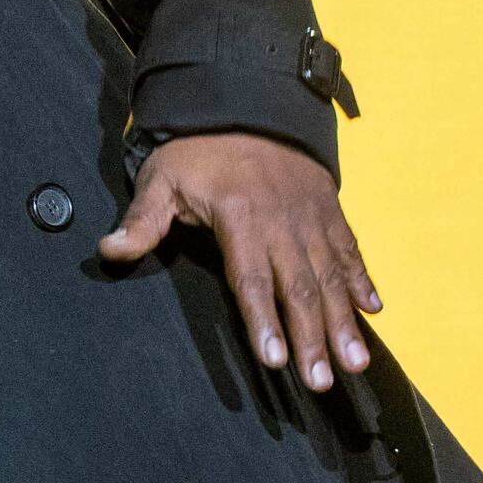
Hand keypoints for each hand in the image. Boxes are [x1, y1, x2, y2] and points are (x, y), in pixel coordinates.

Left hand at [99, 131, 379, 391]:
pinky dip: (362, 280)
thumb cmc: (198, 148)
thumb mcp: (162, 177)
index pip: (252, 279)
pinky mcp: (329, 210)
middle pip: (299, 289)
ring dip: (343, 322)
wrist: (247, 101)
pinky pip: (349, 249)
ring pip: (330, 277)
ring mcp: (311, 217)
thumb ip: (143, 219)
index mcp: (240, 218)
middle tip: (320, 381)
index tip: (276, 358)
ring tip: (355, 362)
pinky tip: (373, 311)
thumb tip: (110, 250)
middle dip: (312, 338)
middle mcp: (282, 222)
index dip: (264, 321)